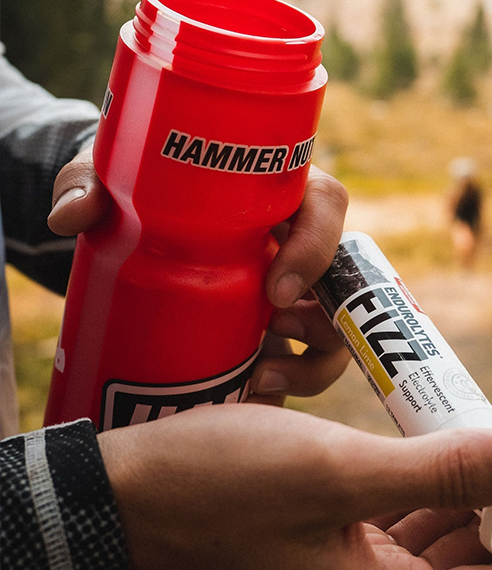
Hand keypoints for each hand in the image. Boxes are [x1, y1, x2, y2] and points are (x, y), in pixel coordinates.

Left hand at [49, 148, 349, 400]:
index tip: (274, 291)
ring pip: (335, 330)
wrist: (144, 218)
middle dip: (323, 320)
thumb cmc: (141, 186)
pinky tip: (255, 393)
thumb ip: (89, 186)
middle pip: (344, 280)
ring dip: (314, 361)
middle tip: (272, 337)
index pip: (328, 206)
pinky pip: (308, 359)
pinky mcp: (278, 325)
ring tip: (263, 376)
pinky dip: (293, 383)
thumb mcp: (114, 175)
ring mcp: (293, 287)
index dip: (316, 248)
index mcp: (279, 191)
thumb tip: (70, 218)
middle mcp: (297, 241)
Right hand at [98, 385, 491, 569]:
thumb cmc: (219, 488)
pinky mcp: (329, 533)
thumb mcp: (339, 474)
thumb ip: (445, 474)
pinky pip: (406, 509)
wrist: (122, 499)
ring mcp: (351, 568)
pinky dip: (437, 470)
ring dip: (482, 469)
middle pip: (484, 548)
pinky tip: (449, 426)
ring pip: (447, 524)